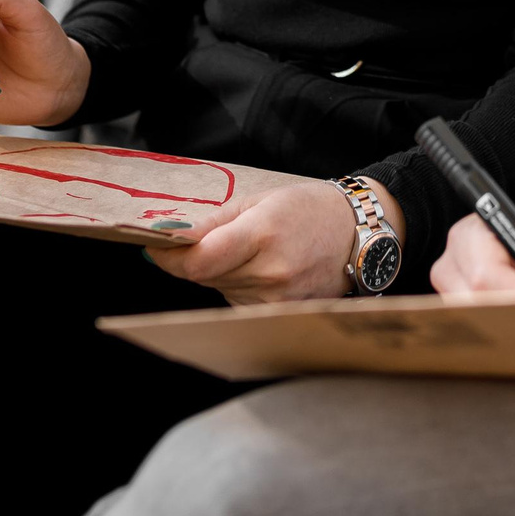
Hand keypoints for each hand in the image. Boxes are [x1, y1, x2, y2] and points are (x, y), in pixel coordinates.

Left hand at [148, 180, 401, 304]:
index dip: (170, 258)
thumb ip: (212, 222)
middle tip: (216, 239)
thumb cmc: (308, 209)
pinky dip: (242, 287)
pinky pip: (241, 303)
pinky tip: (266, 269)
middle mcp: (271, 273)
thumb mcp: (259, 201)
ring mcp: (279, 299)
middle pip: (206, 278)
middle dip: (199, 260)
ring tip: (254, 252)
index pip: (198, 262)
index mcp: (262, 235)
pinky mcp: (283, 314)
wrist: (357, 234)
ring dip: (223, 274)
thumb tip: (168, 238)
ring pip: (222, 291)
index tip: (156, 247)